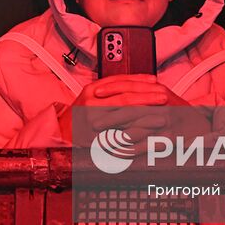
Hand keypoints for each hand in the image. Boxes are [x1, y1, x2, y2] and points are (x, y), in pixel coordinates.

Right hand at [59, 74, 176, 143]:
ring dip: (147, 119)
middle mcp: (90, 105)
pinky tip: (151, 139)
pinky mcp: (96, 142)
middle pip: (125, 99)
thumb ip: (111, 88)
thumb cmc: (79, 115)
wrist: (60, 135)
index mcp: (91, 90)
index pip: (120, 83)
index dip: (140, 81)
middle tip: (164, 97)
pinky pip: (121, 141)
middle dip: (148, 98)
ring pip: (125, 120)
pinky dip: (139, 140)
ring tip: (164, 118)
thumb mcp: (91, 95)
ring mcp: (92, 124)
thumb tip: (140, 81)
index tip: (156, 82)